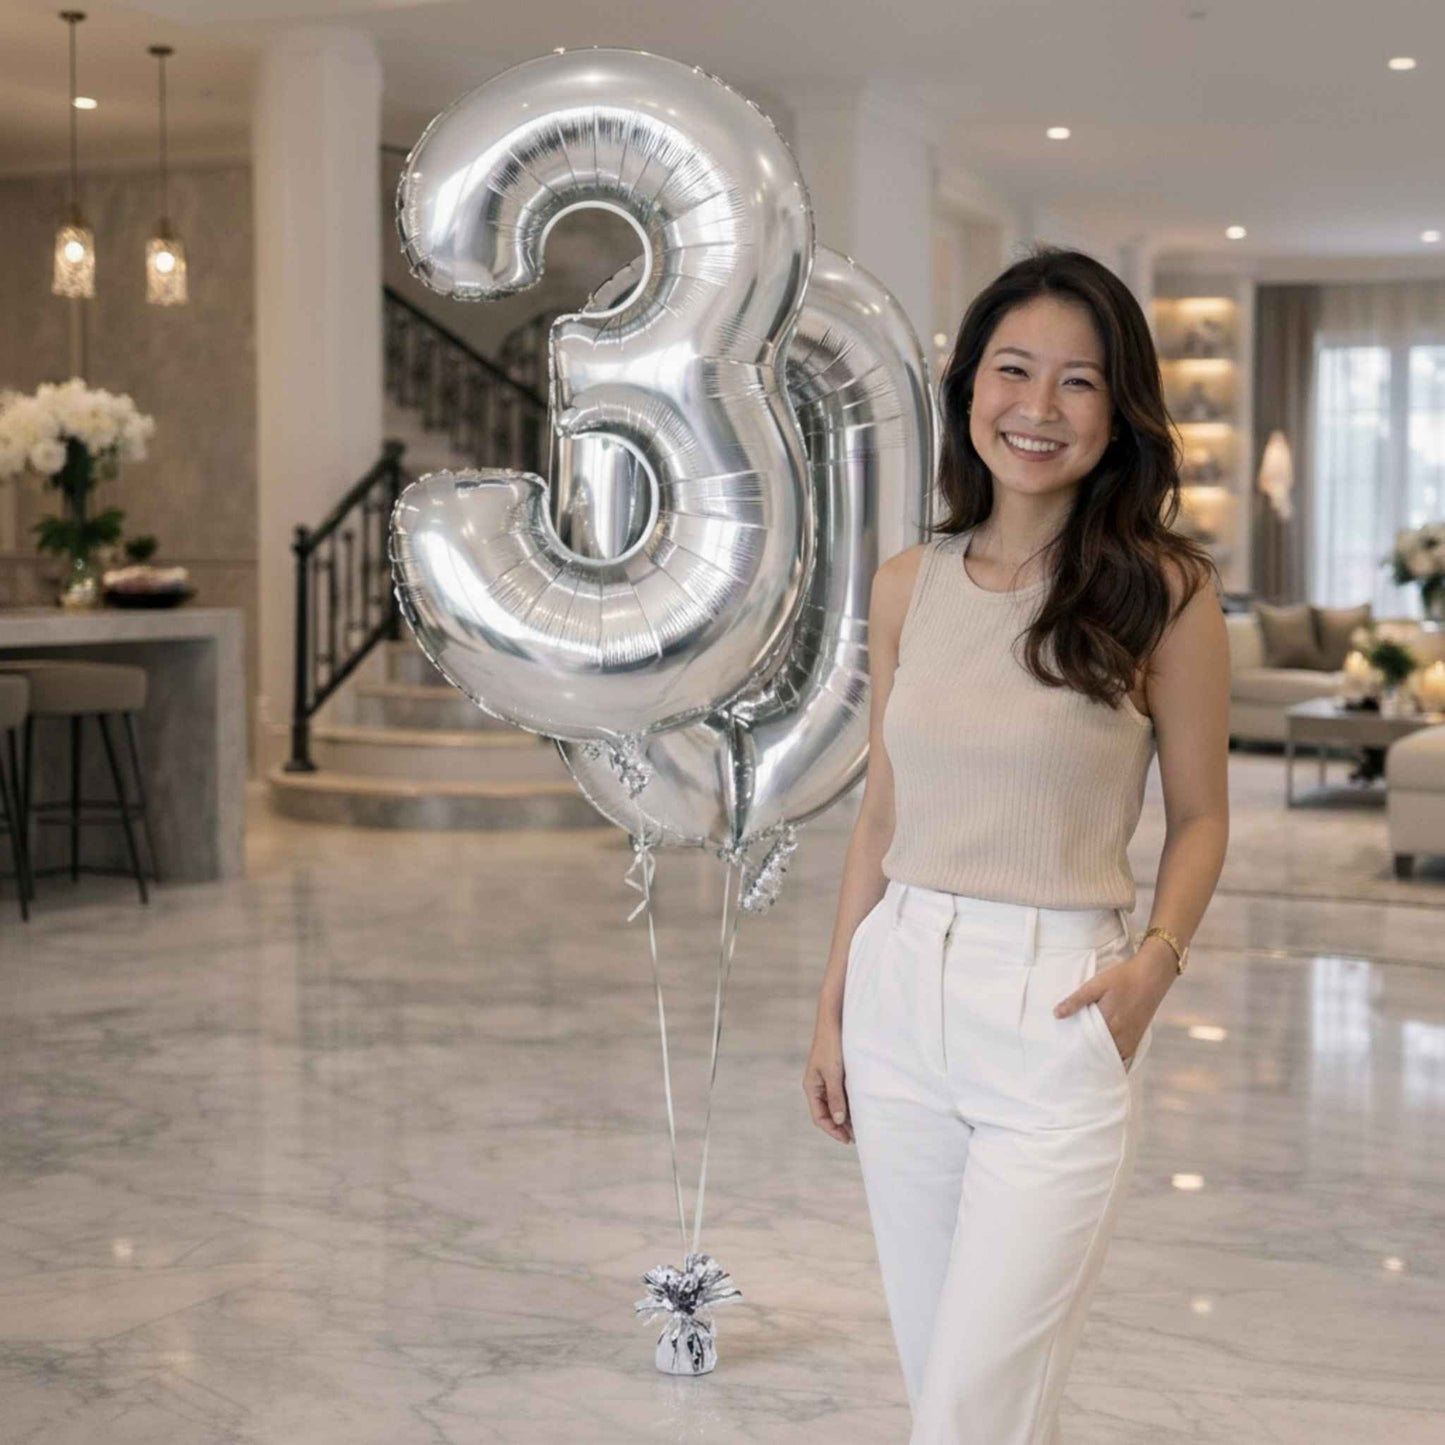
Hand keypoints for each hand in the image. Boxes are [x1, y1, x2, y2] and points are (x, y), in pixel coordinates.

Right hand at [803, 1022, 853, 1144]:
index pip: (820, 1117)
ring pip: (835, 1105)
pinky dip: (849, 1103)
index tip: (848, 1139)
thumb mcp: (834, 1073)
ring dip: (845, 1116)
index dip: (833, 1130)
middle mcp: (817, 1086)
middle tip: (857, 1137)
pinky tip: (859, 1109)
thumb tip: (839, 1121)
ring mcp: (826, 1080)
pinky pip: (841, 1094)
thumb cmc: (831, 1045)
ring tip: (860, 1126)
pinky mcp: (836, 1073)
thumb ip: (835, 1097)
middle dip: (840, 1126)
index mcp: (811, 1087)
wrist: (833, 1021)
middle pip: (827, 1113)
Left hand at [1052, 948, 1174, 1065]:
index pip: (1086, 1046)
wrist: (1151, 975)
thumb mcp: (1096, 985)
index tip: (1064, 1052)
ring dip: (1098, 1058)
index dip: (1075, 1050)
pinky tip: (1101, 1052)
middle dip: (1085, 1056)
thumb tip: (1056, 1014)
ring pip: (1111, 1058)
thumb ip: (1076, 1000)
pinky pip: (1122, 1056)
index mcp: (1109, 1024)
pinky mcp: (1137, 1039)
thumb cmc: (1123, 978)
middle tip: (1070, 1055)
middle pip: (1098, 1055)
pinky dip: (1111, 1057)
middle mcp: (1121, 1037)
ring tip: (1083, 1054)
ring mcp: (1131, 1040)